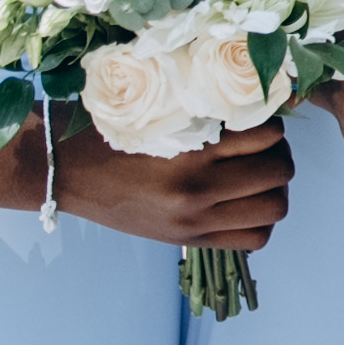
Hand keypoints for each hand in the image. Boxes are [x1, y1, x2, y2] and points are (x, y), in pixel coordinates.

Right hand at [40, 115, 295, 251]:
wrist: (64, 172)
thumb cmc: (109, 131)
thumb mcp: (158, 112)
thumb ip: (206, 111)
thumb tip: (261, 103)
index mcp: (188, 152)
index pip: (267, 134)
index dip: (272, 121)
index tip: (261, 116)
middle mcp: (195, 191)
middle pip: (279, 171)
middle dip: (278, 153)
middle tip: (262, 145)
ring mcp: (193, 222)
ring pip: (275, 207)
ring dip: (274, 187)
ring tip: (256, 174)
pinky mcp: (188, 241)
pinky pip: (254, 239)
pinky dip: (259, 220)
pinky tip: (242, 202)